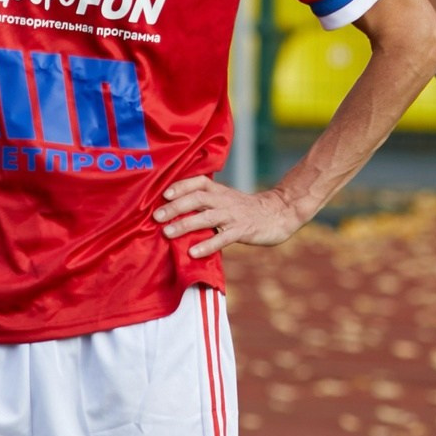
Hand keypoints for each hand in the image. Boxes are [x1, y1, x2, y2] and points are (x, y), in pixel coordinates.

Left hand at [156, 176, 305, 256]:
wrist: (278, 213)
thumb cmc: (245, 209)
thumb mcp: (226, 199)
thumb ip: (206, 202)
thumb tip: (175, 209)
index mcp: (220, 191)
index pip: (198, 182)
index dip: (181, 186)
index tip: (164, 194)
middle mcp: (225, 200)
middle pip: (198, 199)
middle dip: (176, 207)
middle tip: (157, 216)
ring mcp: (234, 216)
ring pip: (207, 217)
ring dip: (185, 224)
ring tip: (167, 233)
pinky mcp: (243, 231)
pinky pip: (223, 238)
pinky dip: (207, 245)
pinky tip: (193, 252)